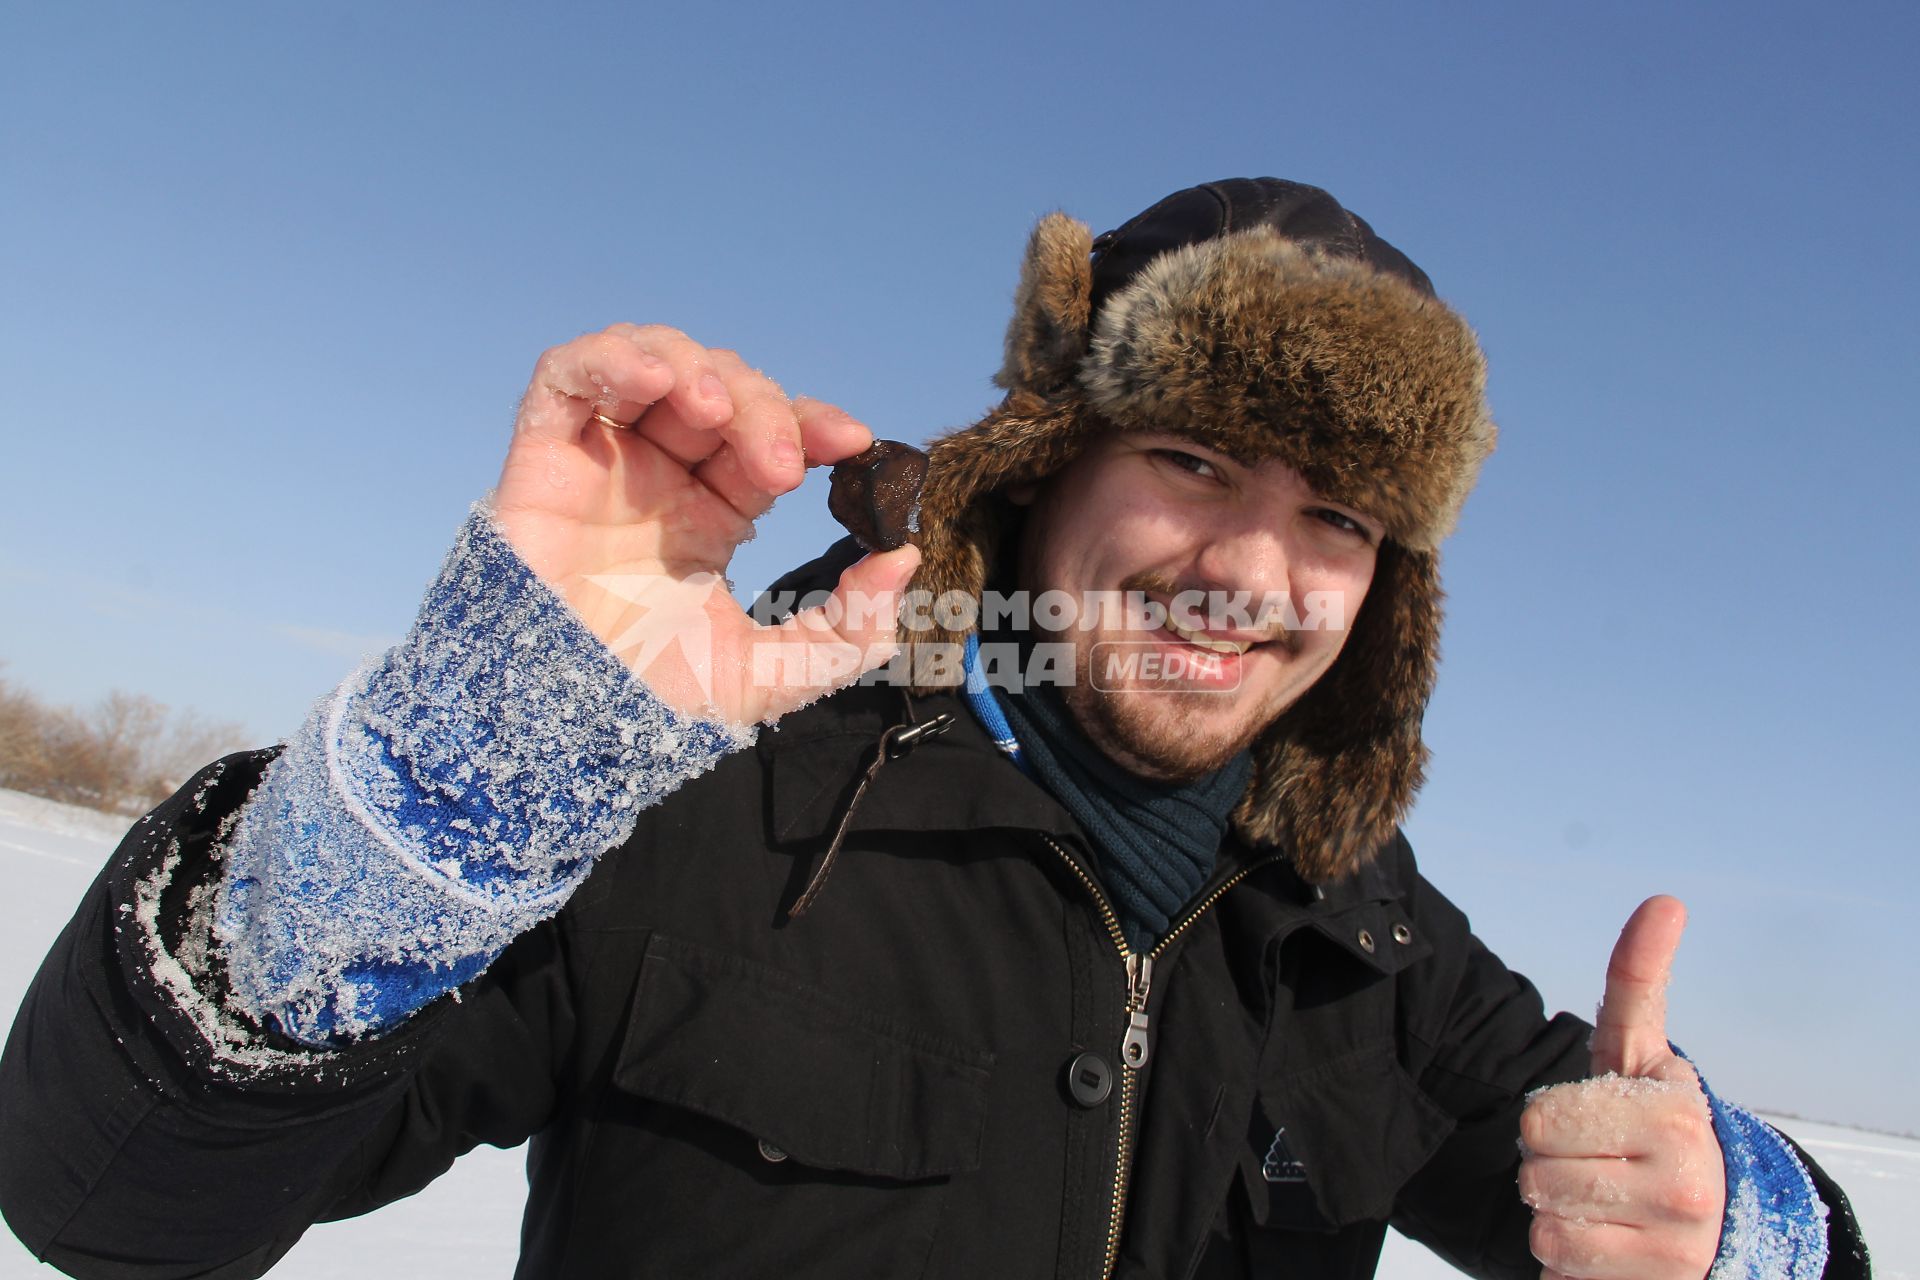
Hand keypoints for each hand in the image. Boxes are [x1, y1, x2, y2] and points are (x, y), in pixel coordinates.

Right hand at [491, 325, 918, 726]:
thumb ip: (847, 629)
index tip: (855, 443)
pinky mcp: (542, 456)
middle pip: (722, 393)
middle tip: (782, 463)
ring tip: (716, 409)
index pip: (772, 438)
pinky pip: (568, 376)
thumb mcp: (773, 676)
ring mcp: (602, 461)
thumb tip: (905, 557)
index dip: (813, 423)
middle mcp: (660, 477)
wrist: (561, 731)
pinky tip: (654, 380)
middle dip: (763, 410)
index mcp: (712, 514)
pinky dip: (612, 358)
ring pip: (653, 363)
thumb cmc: (651, 704)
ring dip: (695, 367)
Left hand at [1518, 896, 1725, 1279]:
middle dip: (1548, 1167)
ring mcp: (1673, 1243)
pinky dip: (1569, 1259)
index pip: (1541, 1121)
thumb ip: (1638, 979)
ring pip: (1545, 1226)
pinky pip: (1560, 1270)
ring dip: (1556, 1214)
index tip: (1591, 1120)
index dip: (1549, 1122)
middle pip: (1536, 1174)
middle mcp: (1683, 1180)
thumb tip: (1663, 902)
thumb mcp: (1644, 1052)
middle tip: (1591, 1162)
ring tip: (1602, 1201)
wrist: (1722, 1220)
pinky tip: (1607, 1242)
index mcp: (1672, 1113)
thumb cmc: (1657, 1121)